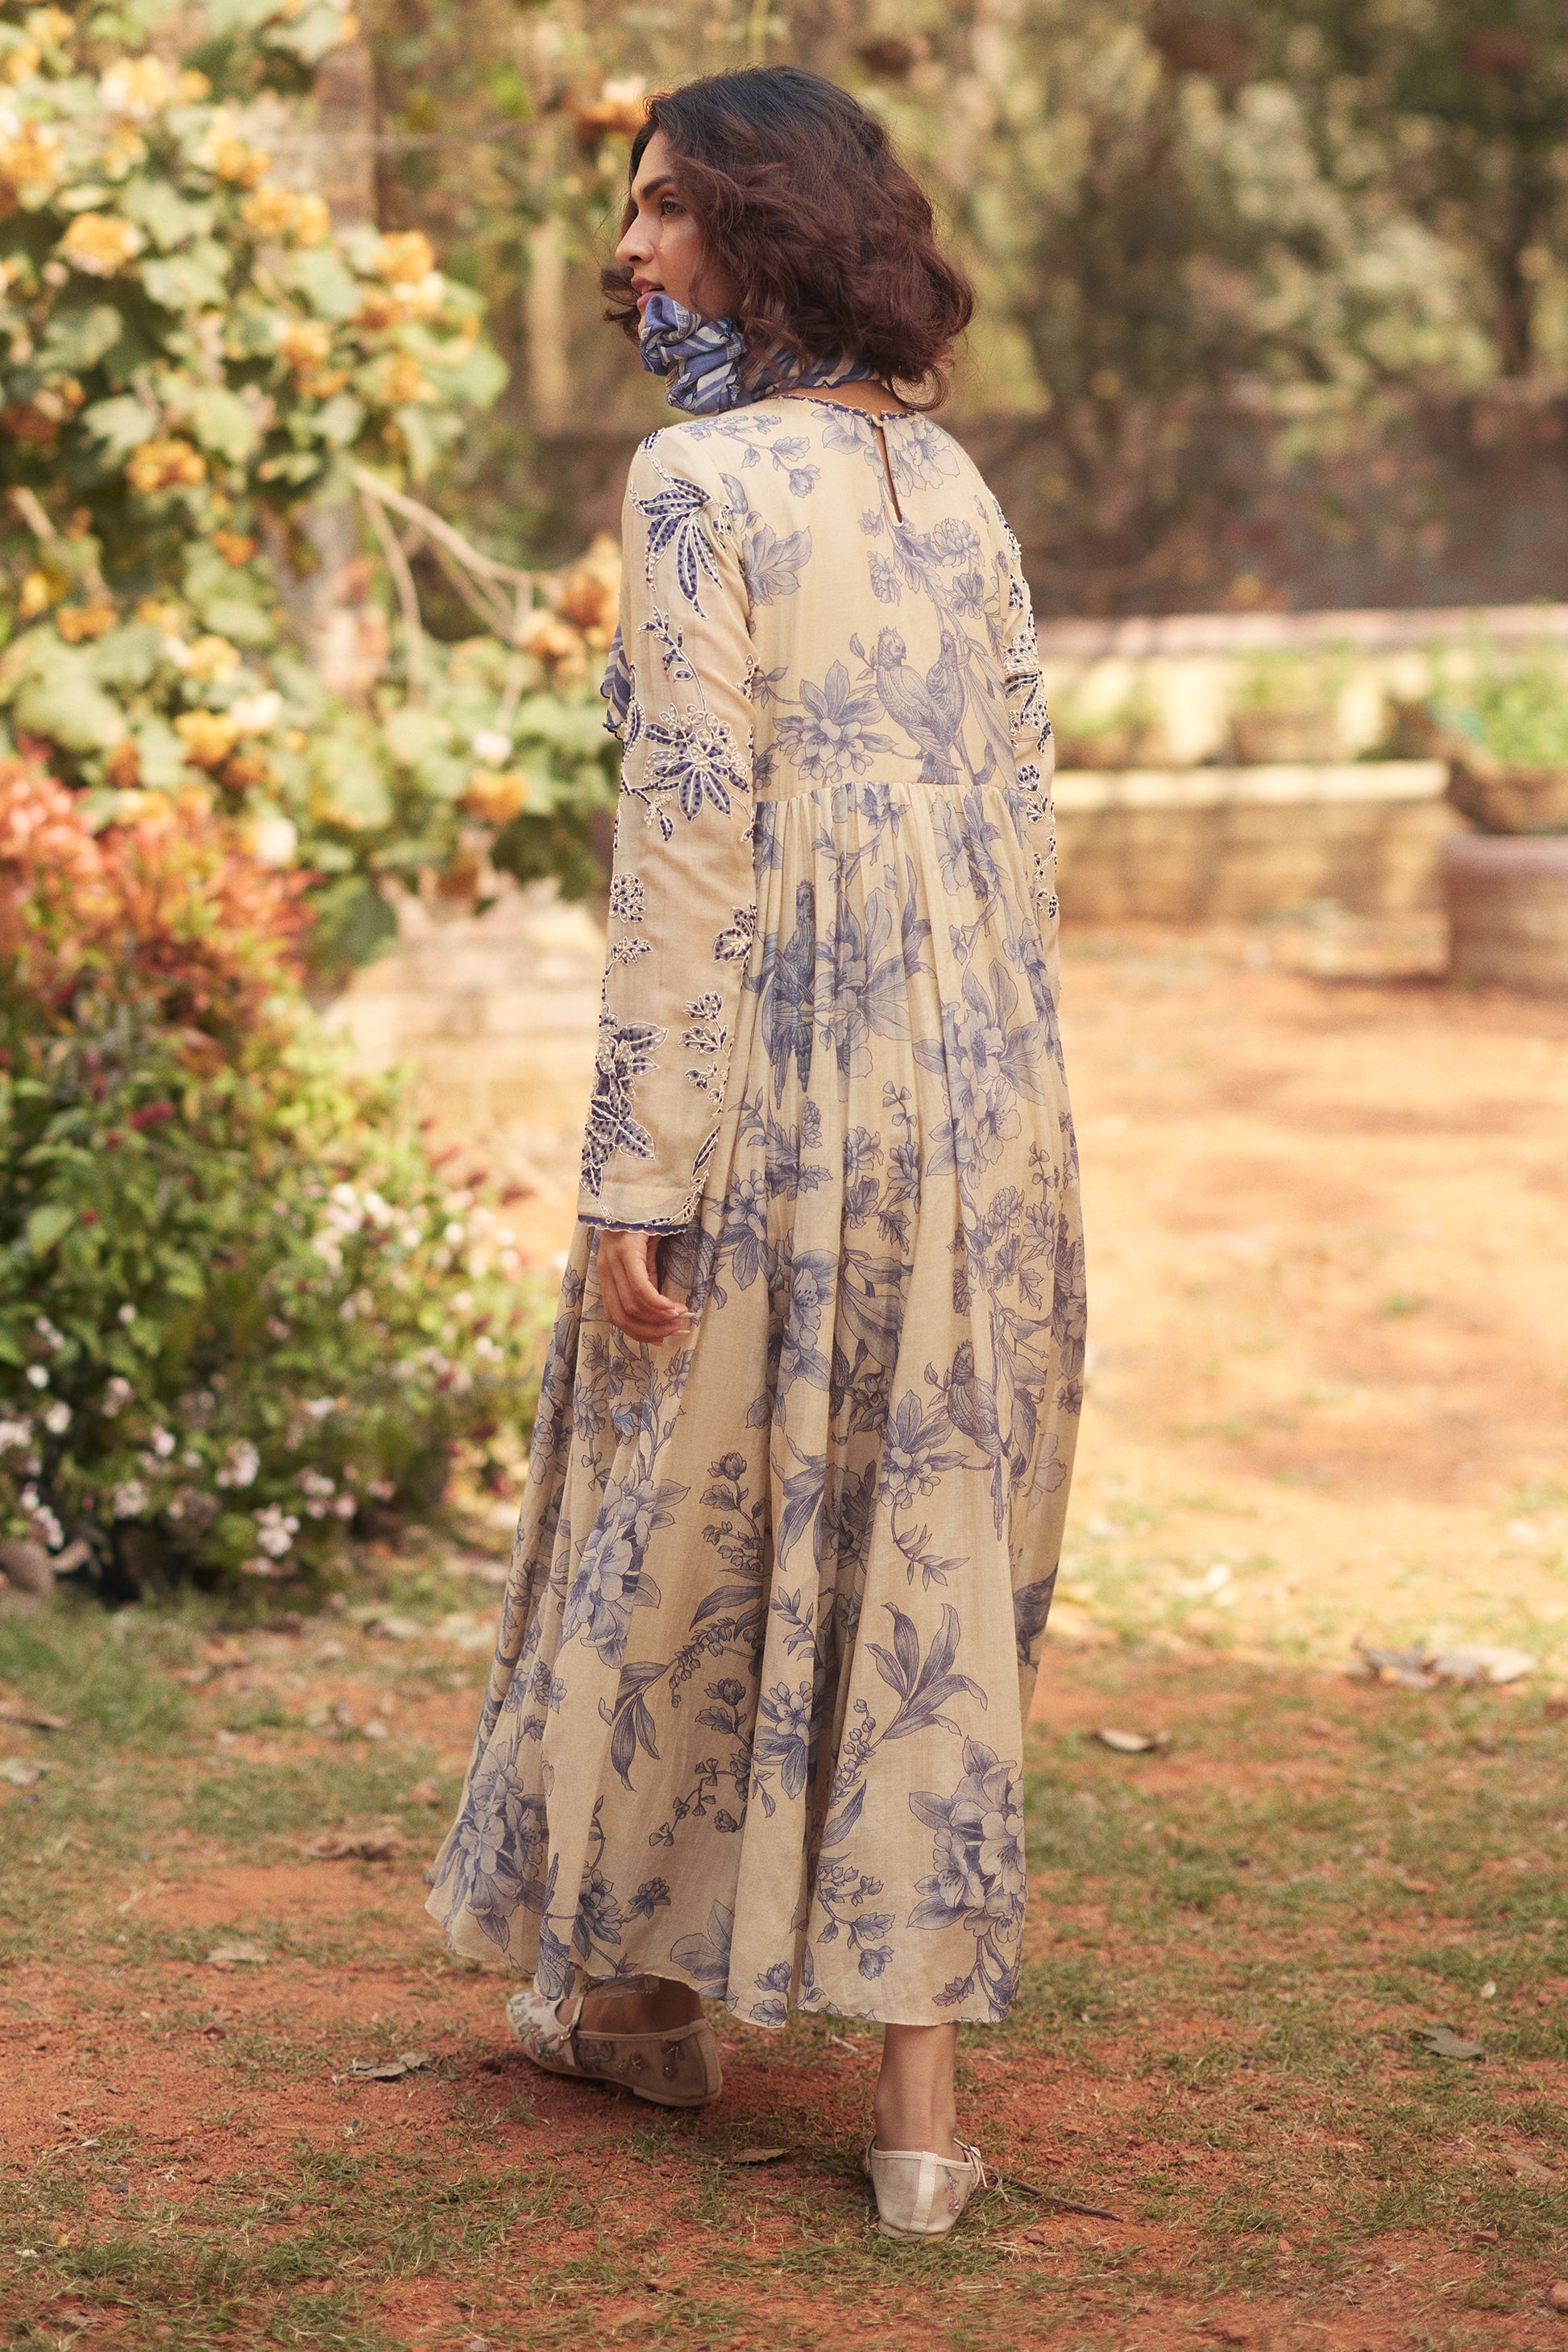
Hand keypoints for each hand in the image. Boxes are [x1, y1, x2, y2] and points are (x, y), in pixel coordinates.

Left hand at [595, 1228, 689, 1344]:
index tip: (662, 1338)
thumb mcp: (645, 1258)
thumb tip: (658, 1310)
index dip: (639, 1333)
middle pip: (622, 1316)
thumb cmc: (646, 1223)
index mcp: (607, 1274)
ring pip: (632, 1305)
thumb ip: (647, 1282)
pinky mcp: (626, 1252)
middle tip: (676, 1331)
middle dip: (651, 1330)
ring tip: (680, 1318)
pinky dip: (659, 1304)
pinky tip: (675, 1306)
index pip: (615, 1316)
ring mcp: (613, 1261)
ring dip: (659, 1318)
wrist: (643, 1191)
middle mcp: (606, 1270)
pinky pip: (641, 1289)